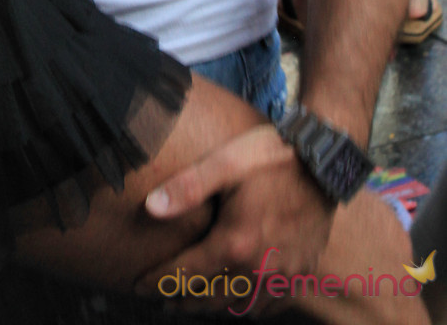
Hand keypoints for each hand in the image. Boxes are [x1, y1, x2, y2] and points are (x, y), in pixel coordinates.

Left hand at [135, 127, 335, 312]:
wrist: (324, 162)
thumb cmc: (270, 157)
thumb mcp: (224, 163)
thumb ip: (187, 187)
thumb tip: (150, 208)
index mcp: (235, 243)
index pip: (186, 274)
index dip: (159, 282)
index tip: (138, 286)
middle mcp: (259, 268)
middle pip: (211, 297)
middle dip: (183, 299)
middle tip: (163, 299)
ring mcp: (284, 274)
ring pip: (240, 306)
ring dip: (214, 306)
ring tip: (195, 300)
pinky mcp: (302, 271)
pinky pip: (270, 304)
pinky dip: (249, 306)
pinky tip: (240, 299)